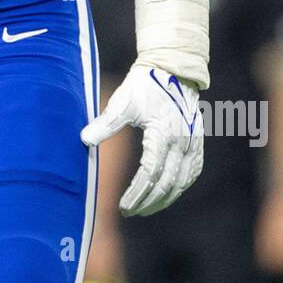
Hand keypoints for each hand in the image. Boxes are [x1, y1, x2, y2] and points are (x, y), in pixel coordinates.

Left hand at [82, 64, 202, 216]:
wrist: (171, 70)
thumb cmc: (144, 85)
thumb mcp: (122, 102)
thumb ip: (106, 123)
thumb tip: (85, 140)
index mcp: (163, 133)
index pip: (150, 174)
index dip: (137, 193)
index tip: (123, 206)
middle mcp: (182, 141)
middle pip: (167, 183)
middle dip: (148, 201)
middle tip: (130, 212)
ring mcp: (193, 143)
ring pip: (182, 181)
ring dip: (165, 199)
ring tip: (146, 209)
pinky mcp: (198, 141)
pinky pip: (193, 171)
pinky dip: (181, 186)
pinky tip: (168, 194)